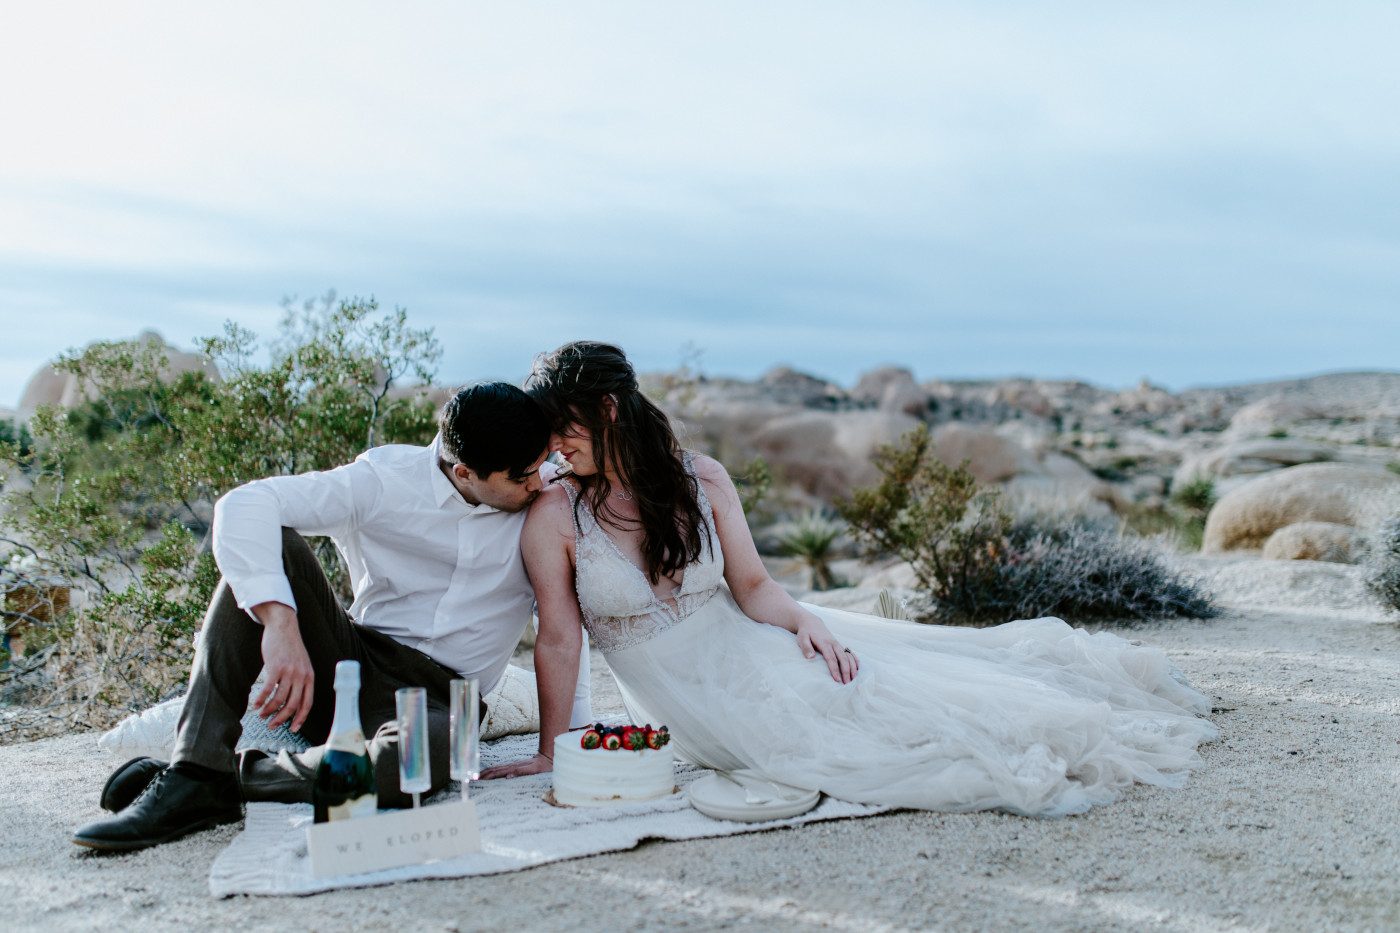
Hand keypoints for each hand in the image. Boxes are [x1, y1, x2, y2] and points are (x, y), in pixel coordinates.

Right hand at [249, 601, 314, 732]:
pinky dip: (261, 699)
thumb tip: (292, 701)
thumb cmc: (290, 648)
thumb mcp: (302, 665)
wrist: (284, 627)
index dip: (300, 718)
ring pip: (278, 699)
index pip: (307, 703)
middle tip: (271, 725)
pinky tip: (255, 704)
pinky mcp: (275, 667)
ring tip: (261, 714)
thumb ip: (300, 681)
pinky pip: (268, 689)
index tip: (293, 729)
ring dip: (268, 710)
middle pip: (292, 705)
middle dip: (281, 718)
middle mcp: (301, 676)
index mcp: (309, 677)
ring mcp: (289, 672)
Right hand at [480, 753, 552, 779]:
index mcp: (514, 768)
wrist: (548, 758)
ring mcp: (513, 766)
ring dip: (487, 772)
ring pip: (497, 768)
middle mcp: (512, 766)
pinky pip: (502, 769)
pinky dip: (494, 771)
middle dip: (484, 774)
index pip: (497, 772)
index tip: (478, 780)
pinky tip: (491, 773)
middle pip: (495, 770)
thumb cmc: (542, 766)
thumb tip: (507, 777)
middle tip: (473, 779)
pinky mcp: (516, 766)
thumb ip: (521, 772)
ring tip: (478, 776)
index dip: (488, 776)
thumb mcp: (534, 770)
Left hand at [797, 616, 858, 684]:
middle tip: (847, 683)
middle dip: (846, 671)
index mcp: (824, 643)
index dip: (835, 669)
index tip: (837, 680)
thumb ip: (806, 647)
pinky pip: (849, 652)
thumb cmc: (805, 633)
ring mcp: (837, 644)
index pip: (831, 658)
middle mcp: (833, 643)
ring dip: (852, 667)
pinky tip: (857, 668)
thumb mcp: (802, 638)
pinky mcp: (839, 645)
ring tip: (853, 679)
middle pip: (843, 658)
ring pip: (848, 656)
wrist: (812, 623)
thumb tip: (810, 657)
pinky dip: (855, 660)